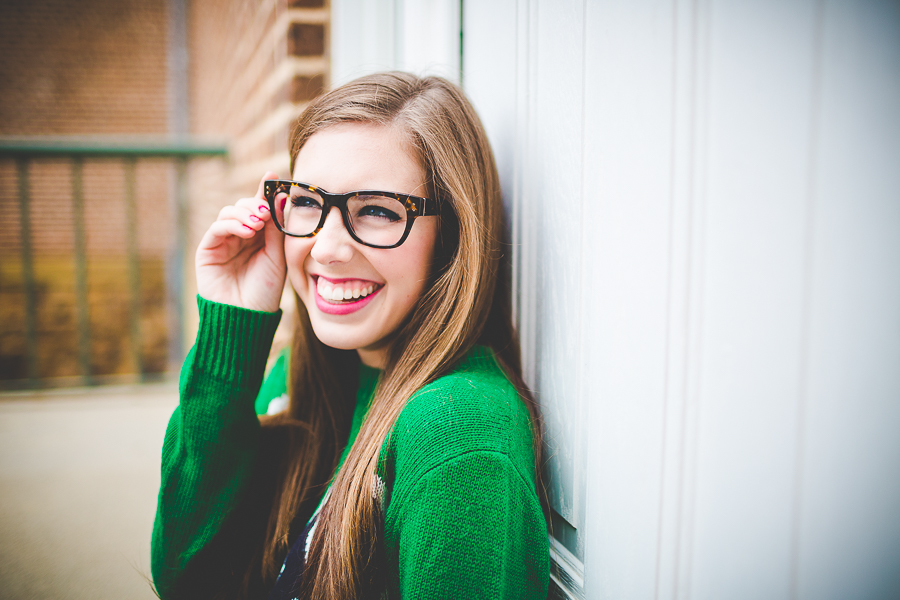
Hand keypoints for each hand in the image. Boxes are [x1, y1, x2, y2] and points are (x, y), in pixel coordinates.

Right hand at [195, 172, 285, 312]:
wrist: (247, 317)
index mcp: (259, 237)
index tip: (273, 177)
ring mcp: (223, 242)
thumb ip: (277, 227)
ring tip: (258, 223)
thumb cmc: (265, 291)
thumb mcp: (277, 256)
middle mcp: (240, 236)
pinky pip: (217, 228)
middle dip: (255, 204)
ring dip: (244, 213)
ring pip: (229, 213)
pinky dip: (232, 224)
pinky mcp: (207, 250)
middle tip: (266, 212)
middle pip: (244, 207)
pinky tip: (246, 230)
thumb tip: (281, 196)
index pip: (261, 209)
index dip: (265, 193)